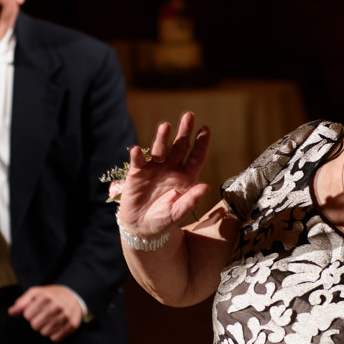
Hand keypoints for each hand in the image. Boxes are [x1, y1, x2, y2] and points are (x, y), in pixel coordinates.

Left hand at [8, 285, 82, 341]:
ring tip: (49, 320)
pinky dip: (53, 334)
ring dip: (44, 328)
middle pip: (35, 325)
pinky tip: (56, 325)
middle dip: (36, 322)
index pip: (27, 315)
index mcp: (46, 297)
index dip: (29, 314)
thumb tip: (11, 312)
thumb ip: (22, 302)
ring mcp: (65, 316)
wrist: (73, 296)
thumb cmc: (51, 295)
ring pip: (44, 333)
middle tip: (42, 316)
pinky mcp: (72, 326)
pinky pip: (55, 338)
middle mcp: (57, 306)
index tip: (34, 310)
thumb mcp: (36, 293)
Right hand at [117, 111, 211, 237]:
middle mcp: (171, 168)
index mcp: (185, 177)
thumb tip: (205, 187)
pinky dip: (138, 155)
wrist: (141, 227)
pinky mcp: (137, 172)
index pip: (196, 157)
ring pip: (160, 149)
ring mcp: (154, 168)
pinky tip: (137, 150)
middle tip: (189, 115)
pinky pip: (138, 160)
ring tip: (165, 126)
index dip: (201, 143)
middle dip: (184, 131)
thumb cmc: (163, 220)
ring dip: (162, 138)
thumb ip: (190, 200)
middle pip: (179, 146)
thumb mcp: (178, 213)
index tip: (206, 129)